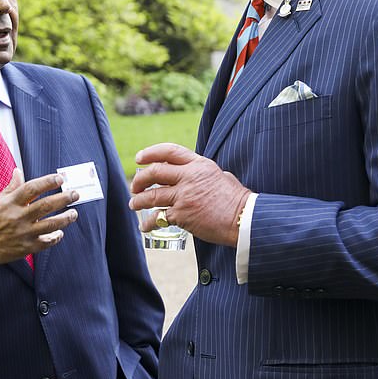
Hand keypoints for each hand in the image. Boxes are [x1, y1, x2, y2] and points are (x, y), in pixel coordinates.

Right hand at [0, 169, 78, 271]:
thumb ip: (11, 187)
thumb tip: (18, 171)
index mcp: (10, 203)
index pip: (32, 188)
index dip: (48, 181)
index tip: (60, 178)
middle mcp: (18, 217)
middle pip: (46, 205)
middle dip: (64, 198)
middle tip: (75, 194)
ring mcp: (23, 233)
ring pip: (51, 224)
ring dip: (65, 218)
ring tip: (74, 213)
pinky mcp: (26, 248)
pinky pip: (46, 242)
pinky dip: (55, 237)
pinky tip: (60, 232)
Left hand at [129, 143, 250, 246]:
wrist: (243, 219)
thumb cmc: (237, 200)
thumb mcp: (221, 177)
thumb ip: (204, 174)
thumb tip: (196, 177)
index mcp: (199, 165)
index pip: (169, 152)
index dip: (151, 153)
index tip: (139, 158)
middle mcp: (189, 177)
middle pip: (155, 172)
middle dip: (140, 179)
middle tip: (135, 187)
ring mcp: (184, 196)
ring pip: (152, 195)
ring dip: (139, 200)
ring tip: (134, 205)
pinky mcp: (182, 215)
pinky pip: (158, 217)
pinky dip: (149, 223)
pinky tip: (145, 227)